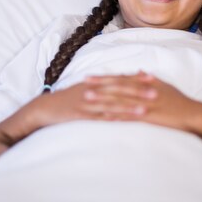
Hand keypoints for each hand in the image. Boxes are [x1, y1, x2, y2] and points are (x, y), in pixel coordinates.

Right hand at [24, 81, 148, 129]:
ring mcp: (86, 102)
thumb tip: (119, 85)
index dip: (137, 80)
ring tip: (145, 109)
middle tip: (157, 93)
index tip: (155, 80)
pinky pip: (97, 117)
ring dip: (128, 106)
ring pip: (111, 104)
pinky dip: (110, 119)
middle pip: (119, 90)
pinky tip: (122, 122)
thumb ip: (102, 87)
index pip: (120, 79)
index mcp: (96, 83)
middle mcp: (94, 90)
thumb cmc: (67, 100)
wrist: (44, 108)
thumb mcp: (85, 90)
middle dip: (138, 92)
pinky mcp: (79, 115)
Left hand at [84, 71, 201, 131]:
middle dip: (99, 85)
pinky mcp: (149, 116)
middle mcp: (143, 91)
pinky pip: (130, 116)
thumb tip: (140, 72)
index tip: (89, 77)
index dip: (104, 78)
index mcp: (144, 83)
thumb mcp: (164, 86)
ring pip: (120, 99)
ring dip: (103, 99)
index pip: (120, 78)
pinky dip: (117, 116)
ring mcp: (145, 103)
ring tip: (87, 98)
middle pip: (117, 86)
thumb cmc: (179, 101)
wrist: (192, 114)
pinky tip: (104, 117)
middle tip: (82, 84)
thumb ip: (149, 79)